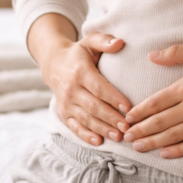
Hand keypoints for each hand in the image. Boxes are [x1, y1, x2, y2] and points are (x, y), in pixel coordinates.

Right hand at [39, 31, 132, 146]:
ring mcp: (66, 103)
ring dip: (102, 129)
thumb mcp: (89, 41)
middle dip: (110, 117)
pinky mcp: (64, 113)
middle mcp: (71, 89)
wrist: (53, 64)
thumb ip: (104, 40)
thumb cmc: (79, 53)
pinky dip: (85, 136)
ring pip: (85, 119)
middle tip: (127, 126)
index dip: (113, 98)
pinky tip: (98, 142)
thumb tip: (120, 43)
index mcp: (80, 72)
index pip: (98, 87)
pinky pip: (74, 127)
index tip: (128, 107)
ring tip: (118, 136)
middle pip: (93, 106)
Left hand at [122, 41, 182, 158]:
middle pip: (160, 122)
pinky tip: (165, 154)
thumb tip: (152, 56)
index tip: (127, 118)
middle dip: (140, 130)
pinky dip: (178, 151)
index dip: (139, 112)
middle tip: (125, 137)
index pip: (155, 102)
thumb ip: (176, 53)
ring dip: (153, 142)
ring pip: (173, 136)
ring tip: (138, 148)